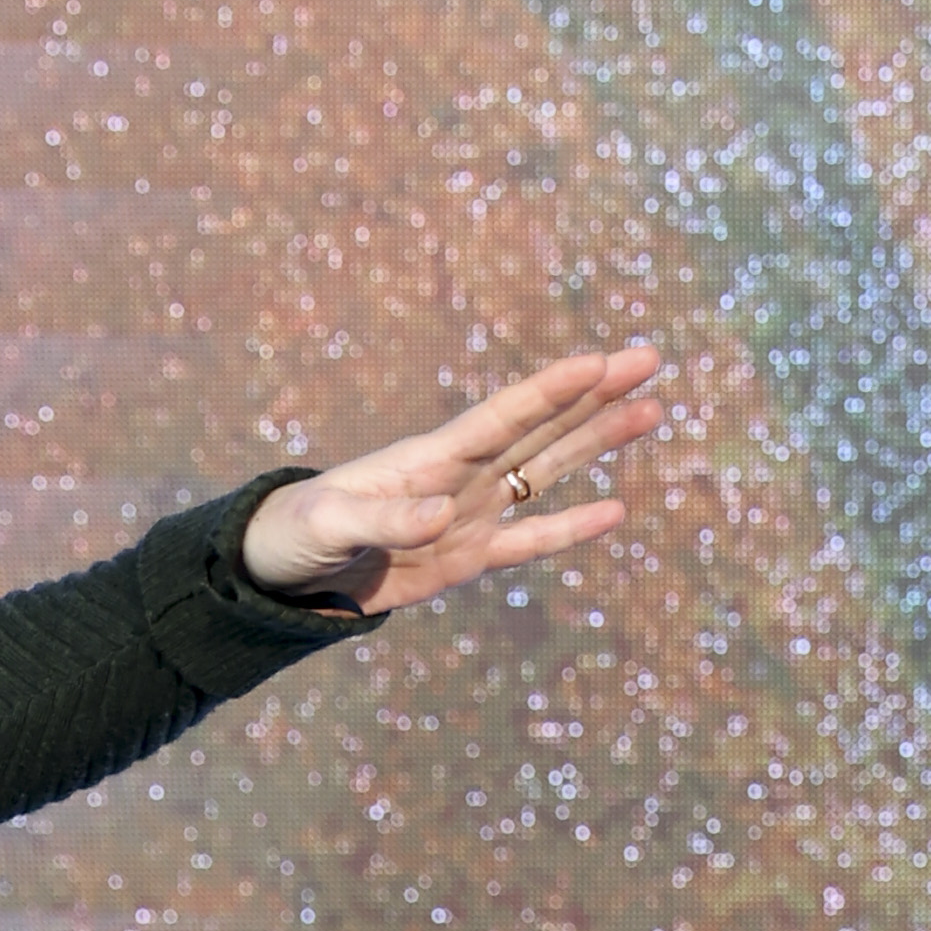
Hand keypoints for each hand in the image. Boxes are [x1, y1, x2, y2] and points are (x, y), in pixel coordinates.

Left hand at [238, 343, 663, 612]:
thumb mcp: (330, 525)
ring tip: (650, 410)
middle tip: (648, 359)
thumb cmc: (295, 534)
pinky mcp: (466, 555)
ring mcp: (468, 513)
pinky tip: (615, 510)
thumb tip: (441, 515)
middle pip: (540, 429)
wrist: (281, 572)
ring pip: (546, 470)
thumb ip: (384, 518)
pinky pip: (529, 540)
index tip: (598, 362)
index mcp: (427, 459)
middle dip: (594, 395)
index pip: (501, 418)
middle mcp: (458, 476)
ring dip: (596, 442)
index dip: (550, 391)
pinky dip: (569, 527)